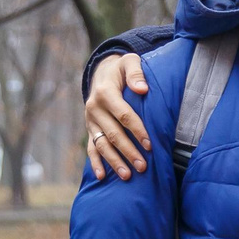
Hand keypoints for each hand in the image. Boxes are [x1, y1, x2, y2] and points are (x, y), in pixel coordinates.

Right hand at [86, 53, 152, 180]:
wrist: (101, 72)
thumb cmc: (121, 69)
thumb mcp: (129, 62)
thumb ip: (136, 72)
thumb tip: (143, 89)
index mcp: (105, 93)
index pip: (123, 115)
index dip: (137, 130)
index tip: (149, 145)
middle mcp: (94, 108)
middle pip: (113, 134)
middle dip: (128, 151)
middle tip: (143, 167)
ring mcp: (90, 121)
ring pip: (102, 144)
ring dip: (114, 161)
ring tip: (127, 176)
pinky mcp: (89, 129)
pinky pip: (91, 148)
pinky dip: (95, 162)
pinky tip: (102, 176)